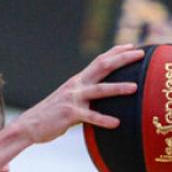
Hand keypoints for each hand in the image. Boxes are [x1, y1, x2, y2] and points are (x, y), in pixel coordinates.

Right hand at [9, 44, 142, 145]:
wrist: (30, 125)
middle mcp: (76, 85)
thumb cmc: (52, 115)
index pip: (99, 61)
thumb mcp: (70, 100)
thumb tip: (103, 101)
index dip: (116, 52)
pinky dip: (103, 120)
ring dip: (118, 88)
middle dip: (122, 59)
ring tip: (135, 87)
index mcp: (78, 81)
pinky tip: (116, 123)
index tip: (132, 46)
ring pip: (99, 90)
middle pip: (102, 67)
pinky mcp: (69, 114)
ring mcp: (73, 98)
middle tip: (141, 55)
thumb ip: (85, 97)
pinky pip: (90, 116)